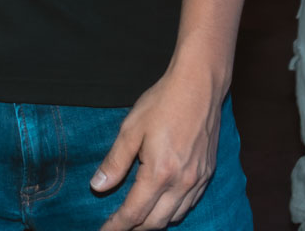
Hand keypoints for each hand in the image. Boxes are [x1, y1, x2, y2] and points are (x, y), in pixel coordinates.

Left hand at [90, 66, 222, 229]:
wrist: (198, 87)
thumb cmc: (161, 104)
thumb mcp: (130, 129)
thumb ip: (114, 162)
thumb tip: (97, 186)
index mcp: (160, 173)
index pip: (135, 212)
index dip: (117, 225)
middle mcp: (182, 183)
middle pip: (156, 222)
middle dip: (135, 228)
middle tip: (117, 226)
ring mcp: (197, 180)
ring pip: (174, 216)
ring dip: (154, 221)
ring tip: (136, 218)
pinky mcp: (207, 174)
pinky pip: (189, 204)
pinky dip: (173, 211)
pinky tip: (162, 205)